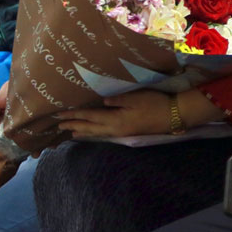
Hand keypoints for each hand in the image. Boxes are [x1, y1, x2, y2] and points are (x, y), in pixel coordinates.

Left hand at [55, 89, 171, 138]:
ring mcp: (121, 133)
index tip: (60, 114)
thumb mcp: (136, 97)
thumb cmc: (155, 103)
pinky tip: (92, 133)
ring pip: (97, 133)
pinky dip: (94, 134)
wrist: (173, 115)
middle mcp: (115, 128)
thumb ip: (118, 99)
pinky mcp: (127, 133)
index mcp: (115, 119)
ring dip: (83, 132)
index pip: (90, 116)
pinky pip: (104, 134)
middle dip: (74, 125)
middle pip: (90, 127)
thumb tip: (101, 101)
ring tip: (70, 133)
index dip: (75, 115)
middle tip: (59, 125)